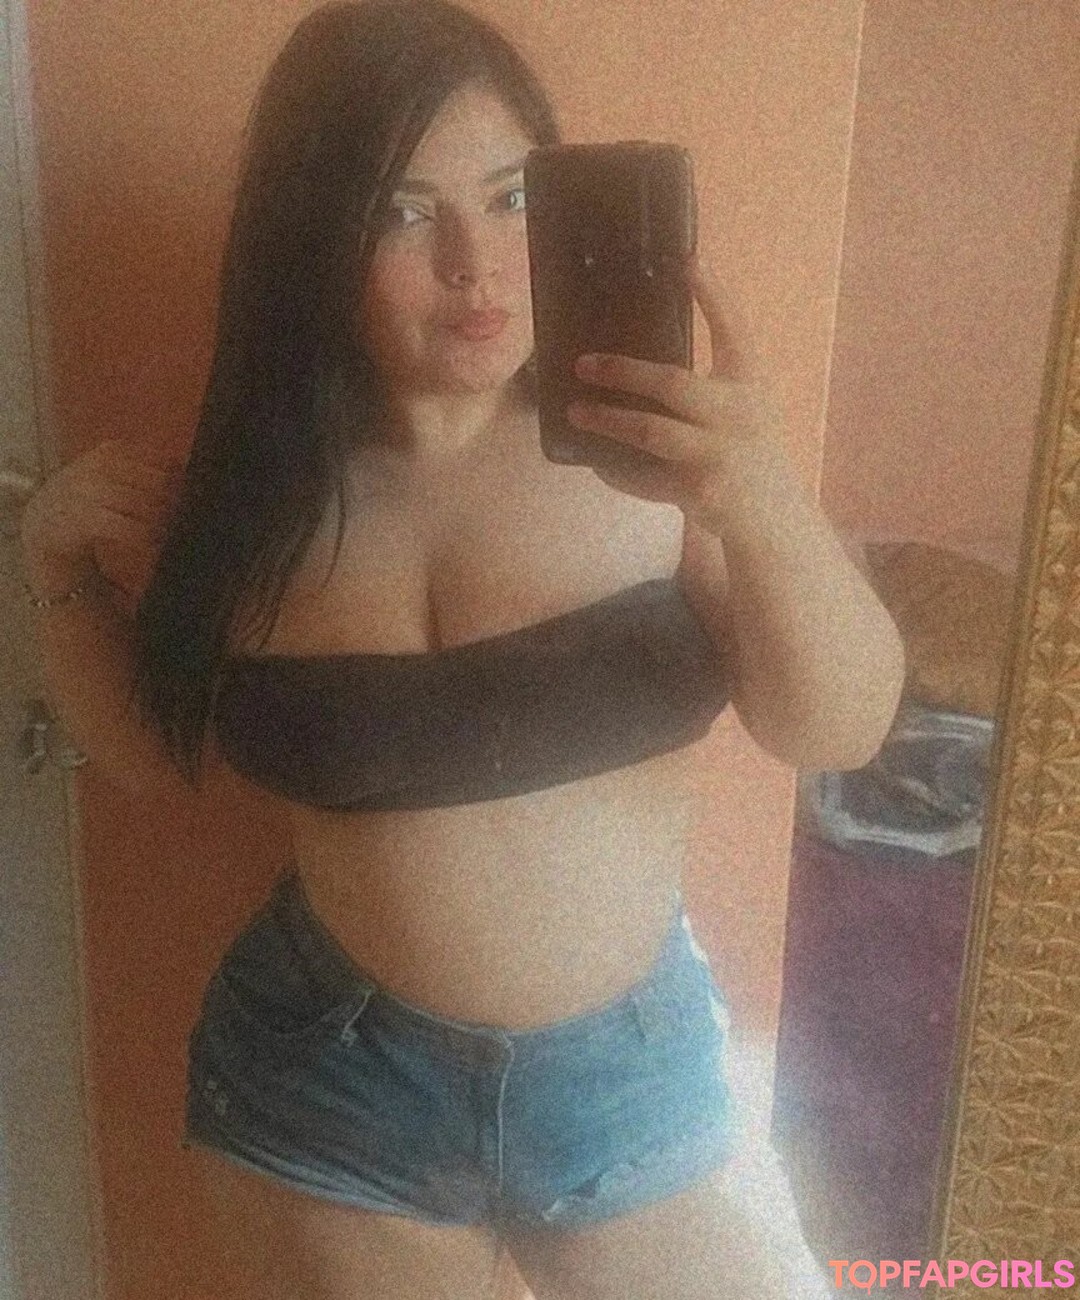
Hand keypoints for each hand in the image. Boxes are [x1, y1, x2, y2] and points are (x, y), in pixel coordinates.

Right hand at [20, 439, 186, 598]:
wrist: (44, 522)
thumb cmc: (87, 497)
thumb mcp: (108, 471)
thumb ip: (140, 467)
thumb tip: (183, 470)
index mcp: (110, 451)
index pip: (158, 460)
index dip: (179, 479)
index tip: (191, 493)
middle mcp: (100, 468)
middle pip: (157, 483)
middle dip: (175, 502)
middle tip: (186, 515)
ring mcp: (91, 493)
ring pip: (146, 507)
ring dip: (165, 522)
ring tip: (171, 531)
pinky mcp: (88, 521)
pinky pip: (132, 530)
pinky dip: (148, 538)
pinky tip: (154, 544)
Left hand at [564, 256, 789, 534]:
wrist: (775, 518)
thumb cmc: (749, 456)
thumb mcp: (744, 412)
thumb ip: (708, 390)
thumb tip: (638, 370)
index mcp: (749, 386)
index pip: (734, 331)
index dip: (713, 296)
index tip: (689, 261)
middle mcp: (737, 414)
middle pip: (673, 384)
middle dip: (623, 372)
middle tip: (583, 364)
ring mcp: (720, 454)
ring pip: (651, 432)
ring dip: (609, 421)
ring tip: (576, 413)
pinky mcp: (701, 490)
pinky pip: (648, 479)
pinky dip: (620, 473)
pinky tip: (599, 464)